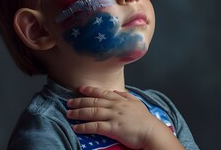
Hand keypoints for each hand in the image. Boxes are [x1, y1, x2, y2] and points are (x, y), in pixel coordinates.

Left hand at [66, 86, 183, 149]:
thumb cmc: (145, 119)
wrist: (151, 131)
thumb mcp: (137, 103)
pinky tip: (76, 127)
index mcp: (120, 100)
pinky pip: (95, 126)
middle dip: (80, 101)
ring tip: (69, 114)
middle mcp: (115, 106)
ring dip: (78, 113)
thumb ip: (126, 96)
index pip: (103, 92)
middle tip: (69, 102)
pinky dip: (84, 127)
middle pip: (94, 101)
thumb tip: (117, 92)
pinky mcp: (113, 128)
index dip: (90, 90)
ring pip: (92, 112)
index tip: (81, 89)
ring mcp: (113, 116)